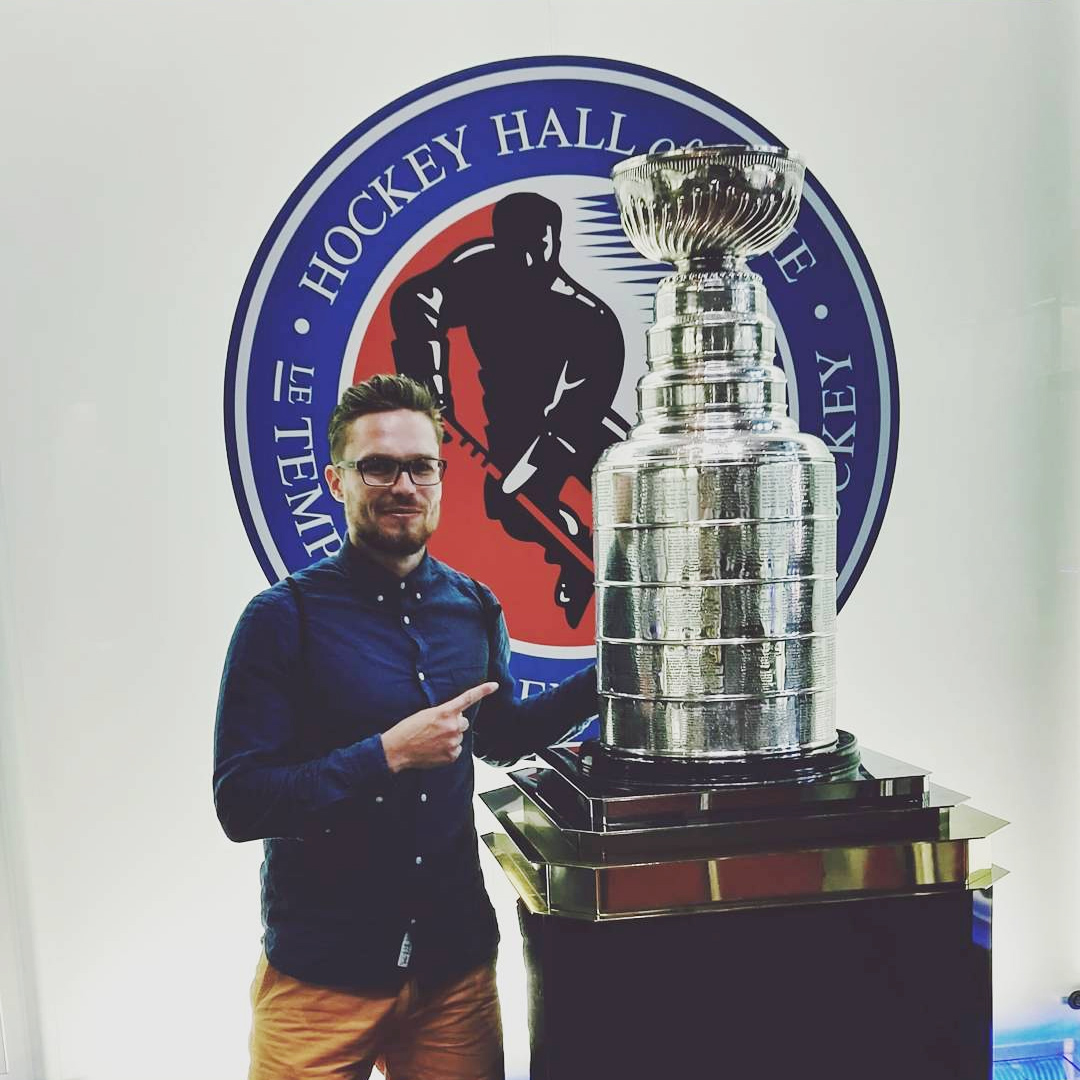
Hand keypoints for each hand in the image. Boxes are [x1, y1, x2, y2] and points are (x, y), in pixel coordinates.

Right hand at [381, 682, 498, 771]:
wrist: (397, 749)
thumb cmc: (408, 729)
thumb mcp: (426, 714)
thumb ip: (444, 713)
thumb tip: (456, 717)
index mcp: (444, 712)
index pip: (468, 698)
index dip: (483, 691)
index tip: (494, 685)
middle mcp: (452, 726)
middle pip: (463, 722)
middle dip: (454, 724)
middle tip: (437, 729)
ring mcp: (453, 742)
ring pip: (459, 736)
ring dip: (450, 737)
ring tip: (433, 740)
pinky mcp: (451, 755)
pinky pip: (456, 750)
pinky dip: (448, 749)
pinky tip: (435, 749)